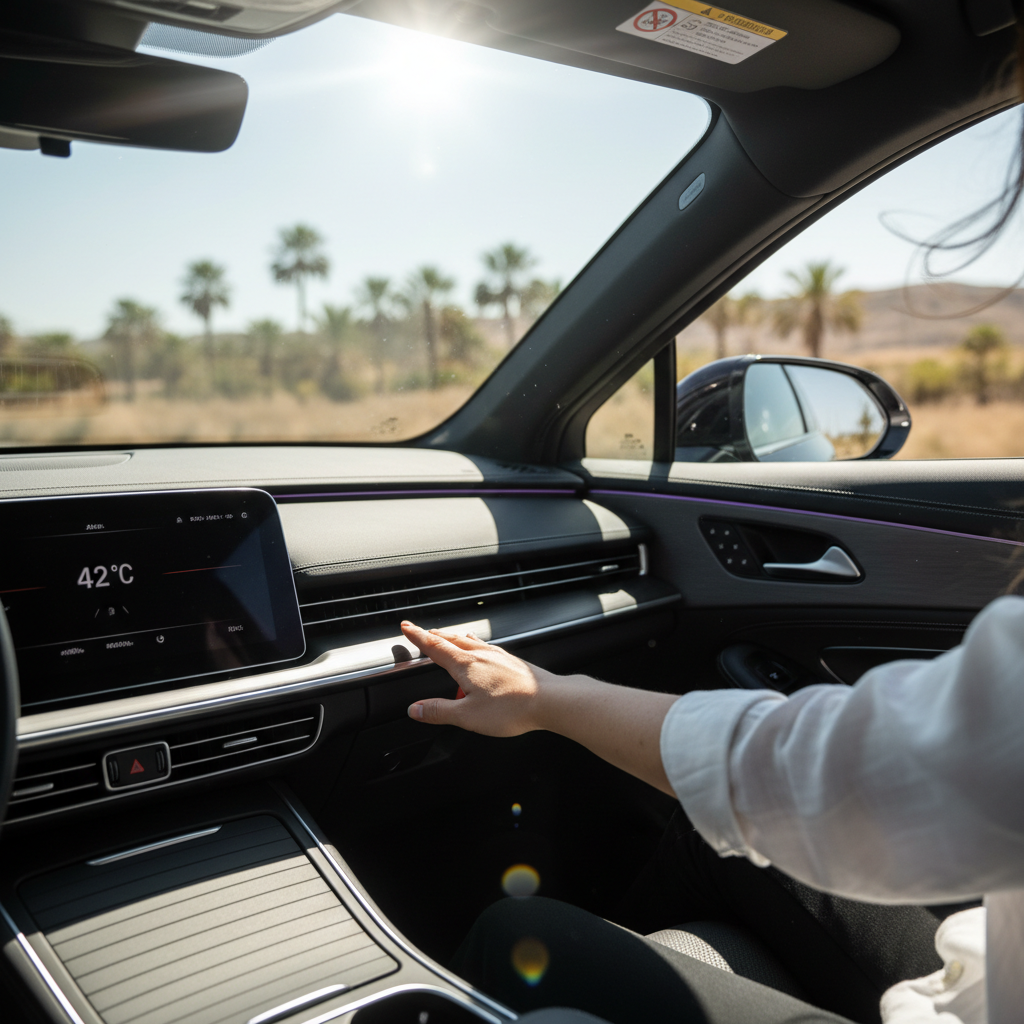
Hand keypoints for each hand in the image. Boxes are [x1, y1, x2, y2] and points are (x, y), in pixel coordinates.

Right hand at [400, 620, 552, 735]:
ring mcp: (500, 656)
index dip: (418, 636)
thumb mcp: (468, 716)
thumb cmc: (512, 708)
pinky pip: (488, 647)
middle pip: (452, 639)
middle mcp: (482, 655)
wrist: (552, 700)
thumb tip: (415, 709)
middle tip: (423, 631)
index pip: (435, 646)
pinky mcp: (514, 662)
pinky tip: (484, 650)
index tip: (406, 626)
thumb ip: (439, 711)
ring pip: (471, 641)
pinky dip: (476, 645)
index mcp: (466, 665)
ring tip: (450, 637)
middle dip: (434, 635)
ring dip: (456, 638)